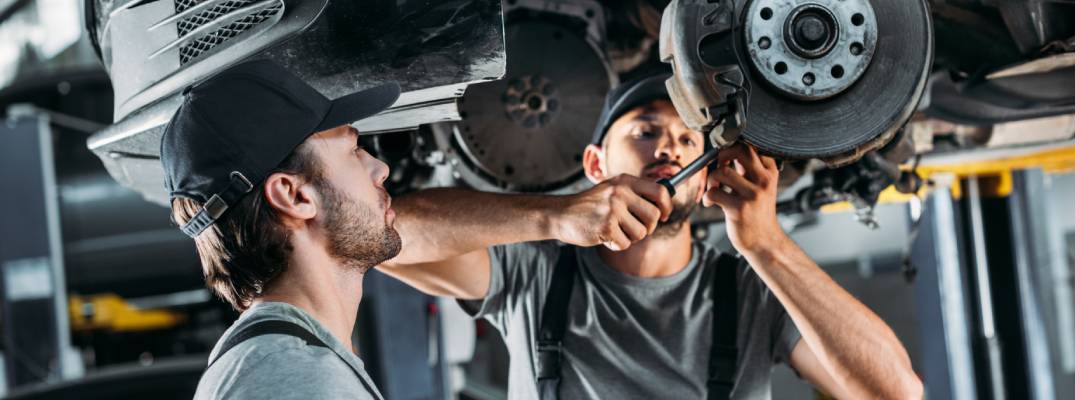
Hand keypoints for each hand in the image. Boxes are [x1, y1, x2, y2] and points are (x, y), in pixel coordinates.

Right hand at [553, 174, 672, 250]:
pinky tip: (604, 236)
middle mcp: (620, 192)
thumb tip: (666, 199)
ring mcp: (613, 209)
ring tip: (615, 230)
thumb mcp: (612, 189)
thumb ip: (635, 192)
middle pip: (653, 216)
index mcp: (624, 181)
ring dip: (630, 237)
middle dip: (647, 227)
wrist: (561, 214)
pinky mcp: (606, 227)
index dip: (667, 205)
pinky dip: (616, 245)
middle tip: (633, 228)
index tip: (665, 215)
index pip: (660, 191)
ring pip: (641, 233)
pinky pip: (625, 244)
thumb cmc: (590, 205)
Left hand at [703, 143, 785, 252]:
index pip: (752, 146)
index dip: (733, 147)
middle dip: (721, 155)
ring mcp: (752, 195)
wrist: (764, 242)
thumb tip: (728, 151)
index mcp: (769, 173)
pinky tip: (710, 203)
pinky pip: (714, 193)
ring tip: (713, 189)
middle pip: (740, 150)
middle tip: (717, 167)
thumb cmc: (758, 214)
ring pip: (722, 171)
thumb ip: (748, 170)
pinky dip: (707, 196)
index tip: (725, 158)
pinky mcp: (739, 209)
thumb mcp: (760, 187)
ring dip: (711, 179)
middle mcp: (763, 181)